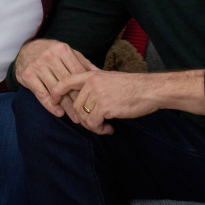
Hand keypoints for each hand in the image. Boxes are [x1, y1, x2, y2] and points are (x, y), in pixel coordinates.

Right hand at [15, 39, 98, 121]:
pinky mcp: (28, 76)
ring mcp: (38, 66)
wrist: (26, 50)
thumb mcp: (67, 53)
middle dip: (77, 100)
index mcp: (62, 50)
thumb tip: (101, 73)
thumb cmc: (51, 53)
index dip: (85, 87)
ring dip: (66, 106)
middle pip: (67, 83)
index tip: (92, 99)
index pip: (77, 72)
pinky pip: (41, 94)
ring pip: (55, 91)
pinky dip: (51, 105)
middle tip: (85, 113)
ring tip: (74, 117)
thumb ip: (82, 63)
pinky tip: (59, 112)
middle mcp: (49, 57)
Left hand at [52, 70, 204, 135]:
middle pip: (76, 105)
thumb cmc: (133, 86)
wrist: (150, 90)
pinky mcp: (105, 106)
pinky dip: (100, 129)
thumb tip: (82, 99)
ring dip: (93, 126)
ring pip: (84, 116)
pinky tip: (110, 128)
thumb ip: (95, 85)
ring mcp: (97, 94)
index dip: (57, 91)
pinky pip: (93, 123)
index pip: (66, 81)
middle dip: (84, 118)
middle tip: (96, 124)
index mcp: (92, 75)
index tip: (54, 100)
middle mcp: (92, 83)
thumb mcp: (109, 79)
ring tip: (105, 126)